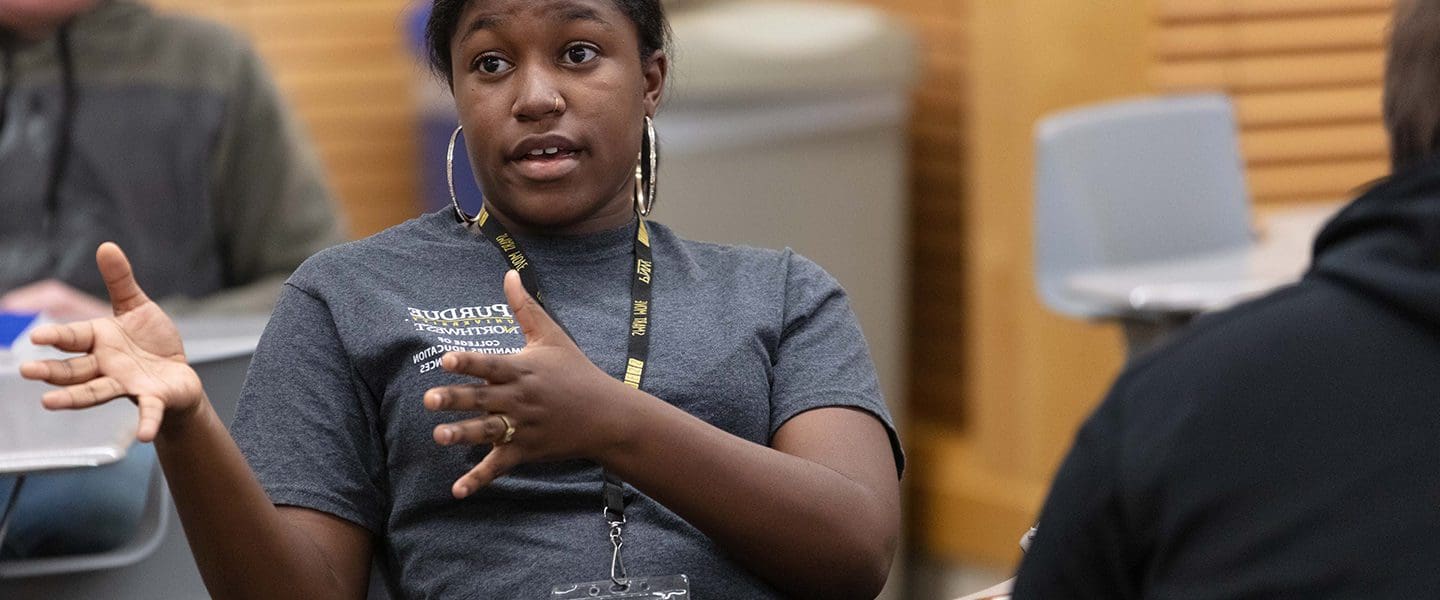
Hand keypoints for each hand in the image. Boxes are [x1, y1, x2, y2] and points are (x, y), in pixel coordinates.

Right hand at [18, 243, 203, 441]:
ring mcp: (127, 385)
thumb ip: (120, 281)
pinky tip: (143, 435)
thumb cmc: (152, 342)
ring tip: (50, 404)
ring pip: (96, 392)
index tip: (34, 337)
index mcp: (100, 341)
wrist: (178, 374)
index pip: (73, 338)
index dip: (55, 337)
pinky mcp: (152, 399)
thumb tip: (106, 245)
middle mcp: (107, 366)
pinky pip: (148, 411)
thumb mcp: (137, 307)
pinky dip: (147, 422)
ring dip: (74, 399)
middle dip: (51, 372)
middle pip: (74, 370)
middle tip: (27, 371)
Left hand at [423, 270, 639, 497]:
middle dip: (456, 399)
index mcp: (523, 370)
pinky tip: (457, 490)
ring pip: (488, 432)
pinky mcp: (526, 450)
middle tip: (428, 399)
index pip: (491, 365)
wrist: (607, 414)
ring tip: (438, 436)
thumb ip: (525, 307)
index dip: (469, 361)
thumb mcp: (552, 336)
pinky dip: (479, 479)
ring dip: (463, 435)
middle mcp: (520, 399)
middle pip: (483, 398)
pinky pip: (499, 466)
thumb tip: (509, 273)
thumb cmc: (576, 370)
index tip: (445, 358)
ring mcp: (523, 427)